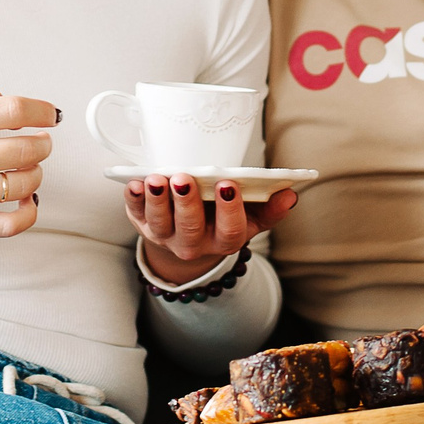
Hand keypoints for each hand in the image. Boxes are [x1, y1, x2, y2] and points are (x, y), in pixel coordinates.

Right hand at [0, 84, 56, 238]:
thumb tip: (11, 103)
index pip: (15, 110)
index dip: (42, 111)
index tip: (51, 116)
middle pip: (26, 148)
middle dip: (42, 144)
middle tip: (41, 142)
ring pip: (24, 183)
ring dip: (36, 173)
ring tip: (28, 168)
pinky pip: (11, 223)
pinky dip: (30, 212)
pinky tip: (28, 199)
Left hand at [125, 174, 295, 286]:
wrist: (191, 237)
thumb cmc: (224, 220)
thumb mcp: (251, 218)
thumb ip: (271, 208)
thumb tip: (290, 194)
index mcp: (223, 241)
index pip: (229, 231)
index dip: (229, 210)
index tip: (228, 184)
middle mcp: (193, 244)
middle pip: (190, 228)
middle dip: (187, 203)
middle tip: (185, 178)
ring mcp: (165, 236)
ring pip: (160, 223)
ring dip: (157, 200)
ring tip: (157, 178)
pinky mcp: (143, 224)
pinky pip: (135, 214)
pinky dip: (133, 199)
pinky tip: (134, 182)